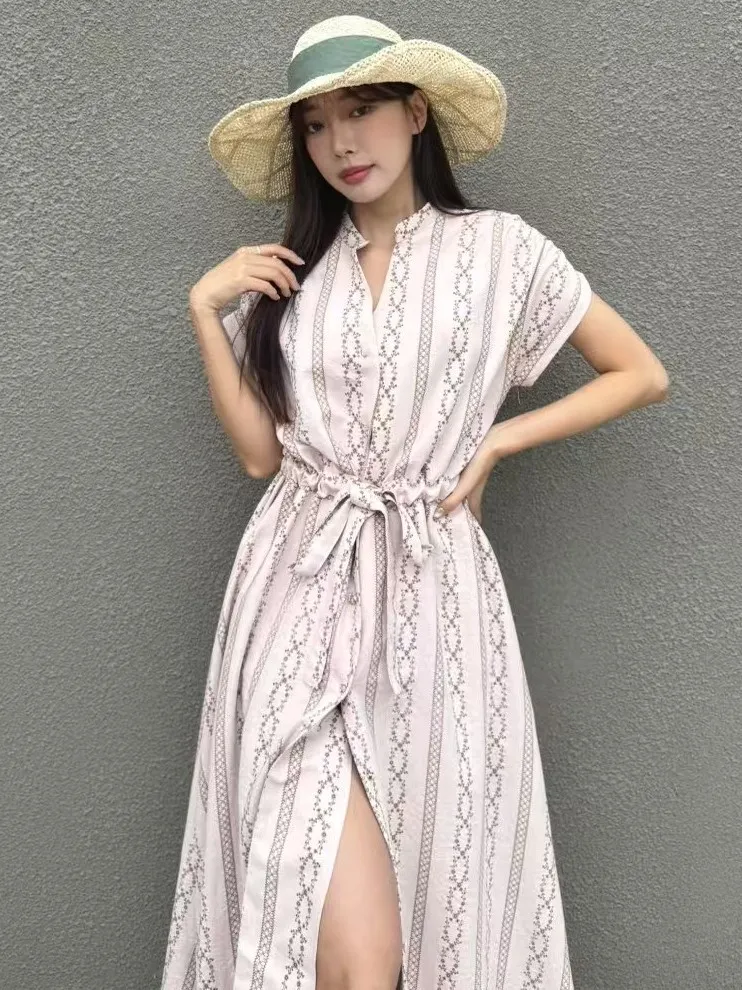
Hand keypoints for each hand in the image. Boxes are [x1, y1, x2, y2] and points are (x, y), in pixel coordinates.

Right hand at [189, 242, 305, 312]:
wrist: (205, 294)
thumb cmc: (222, 284)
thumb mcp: (239, 269)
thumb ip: (256, 266)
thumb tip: (276, 269)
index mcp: (246, 251)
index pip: (274, 248)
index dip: (290, 254)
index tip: (300, 263)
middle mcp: (245, 257)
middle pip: (277, 263)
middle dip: (290, 276)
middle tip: (295, 287)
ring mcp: (243, 268)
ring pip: (274, 274)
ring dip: (284, 285)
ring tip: (286, 294)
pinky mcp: (241, 281)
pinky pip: (265, 285)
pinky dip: (273, 292)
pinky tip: (275, 297)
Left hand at [434, 441, 501, 523]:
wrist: (491, 442)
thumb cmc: (480, 465)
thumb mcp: (465, 485)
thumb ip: (453, 500)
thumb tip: (438, 515)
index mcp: (472, 497)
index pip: (472, 517)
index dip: (466, 526)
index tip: (455, 535)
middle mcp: (471, 491)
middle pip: (463, 506)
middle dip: (454, 514)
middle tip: (438, 521)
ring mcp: (468, 480)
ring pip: (458, 494)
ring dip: (449, 500)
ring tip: (434, 504)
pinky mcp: (465, 470)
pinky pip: (455, 483)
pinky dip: (448, 487)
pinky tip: (439, 484)